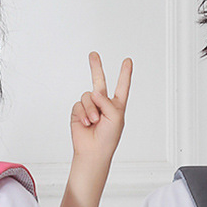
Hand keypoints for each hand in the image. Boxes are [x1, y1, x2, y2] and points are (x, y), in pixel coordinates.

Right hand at [70, 52, 131, 166]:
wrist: (94, 151)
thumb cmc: (108, 138)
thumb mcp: (116, 117)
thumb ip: (106, 101)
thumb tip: (93, 93)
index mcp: (116, 105)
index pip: (122, 86)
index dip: (124, 73)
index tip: (127, 61)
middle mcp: (102, 104)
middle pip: (99, 81)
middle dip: (96, 67)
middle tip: (93, 55)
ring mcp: (90, 107)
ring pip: (88, 96)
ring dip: (91, 109)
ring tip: (94, 121)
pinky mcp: (78, 112)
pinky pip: (79, 104)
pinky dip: (83, 113)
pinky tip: (86, 123)